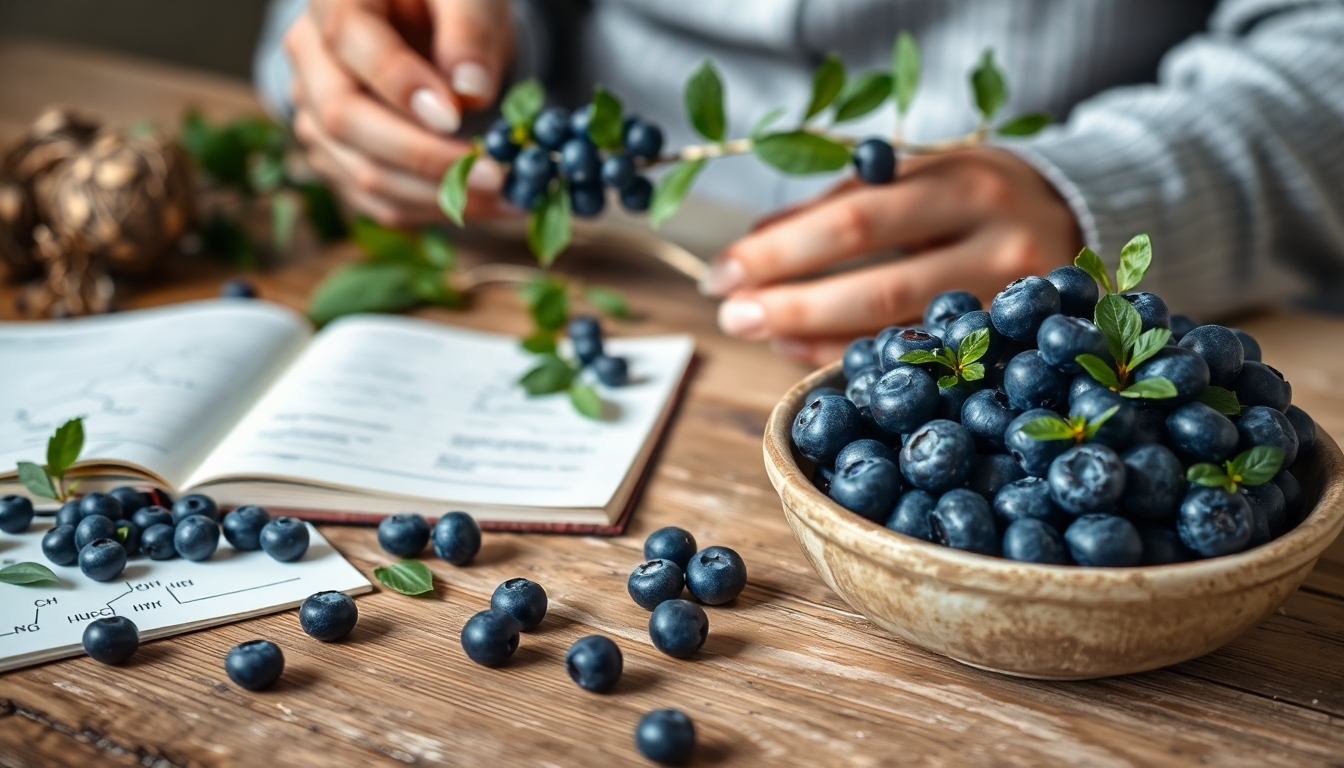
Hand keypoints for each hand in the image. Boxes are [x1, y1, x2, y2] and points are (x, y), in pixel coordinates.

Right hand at [286, 0, 512, 225]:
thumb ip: (468, 29)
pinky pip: (377, 200)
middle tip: (492, 174)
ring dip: (436, 196)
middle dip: (422, 156)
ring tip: (504, 198)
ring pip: (360, 171)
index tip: (455, 115)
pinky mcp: (338, 158)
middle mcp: (311, 59)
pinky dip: (432, 210)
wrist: (429, 24)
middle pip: (344, 118)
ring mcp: (316, 114)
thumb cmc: (447, 3)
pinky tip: (484, 206)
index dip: (398, 82)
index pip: (349, 40)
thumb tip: (471, 91)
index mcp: (337, 0)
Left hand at [703, 148, 1082, 365]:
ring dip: (811, 336)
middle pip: (877, 288)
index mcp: (962, 183)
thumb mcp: (914, 173)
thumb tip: (755, 243)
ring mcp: (1011, 305)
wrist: (1074, 211)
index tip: (723, 271)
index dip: (779, 252)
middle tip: (732, 315)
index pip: (854, 223)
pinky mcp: (1012, 347)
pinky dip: (851, 356)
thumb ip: (839, 202)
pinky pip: (918, 364)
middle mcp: (996, 244)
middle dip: (789, 304)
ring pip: (898, 334)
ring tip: (758, 330)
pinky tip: (803, 348)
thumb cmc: (970, 191)